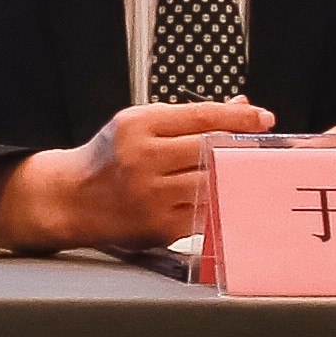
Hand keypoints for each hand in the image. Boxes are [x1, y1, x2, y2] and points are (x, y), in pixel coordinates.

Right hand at [0, 96, 272, 248]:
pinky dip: (218, 203)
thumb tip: (240, 109)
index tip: (263, 119)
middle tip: (260, 147)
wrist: (72, 199)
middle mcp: (142, 160)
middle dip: (241, 148)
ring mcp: (152, 196)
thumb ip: (188, 117)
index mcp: (136, 126)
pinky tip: (223, 196)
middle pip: (211, 149)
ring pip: (214, 182)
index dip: (238, 118)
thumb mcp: (138, 125)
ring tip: (245, 171)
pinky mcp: (161, 227)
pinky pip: (206, 212)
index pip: (200, 116)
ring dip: (234, 177)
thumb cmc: (109, 158)